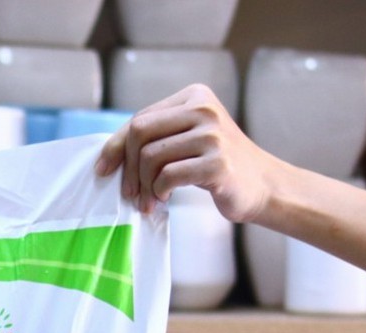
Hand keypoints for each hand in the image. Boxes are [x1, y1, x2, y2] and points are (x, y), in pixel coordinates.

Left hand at [95, 83, 279, 222]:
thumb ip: (157, 138)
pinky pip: (168, 177)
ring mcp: (212, 135)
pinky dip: (158, 192)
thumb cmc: (216, 166)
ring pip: (150, 157)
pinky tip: (163, 200)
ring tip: (149, 202)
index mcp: (194, 96)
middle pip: (140, 133)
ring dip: (143, 186)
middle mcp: (203, 109)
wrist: (262, 186)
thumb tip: (109, 156)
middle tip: (129, 194)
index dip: (116, 146)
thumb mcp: (187, 141)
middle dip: (127, 168)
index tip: (103, 170)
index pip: (140, 119)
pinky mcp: (217, 163)